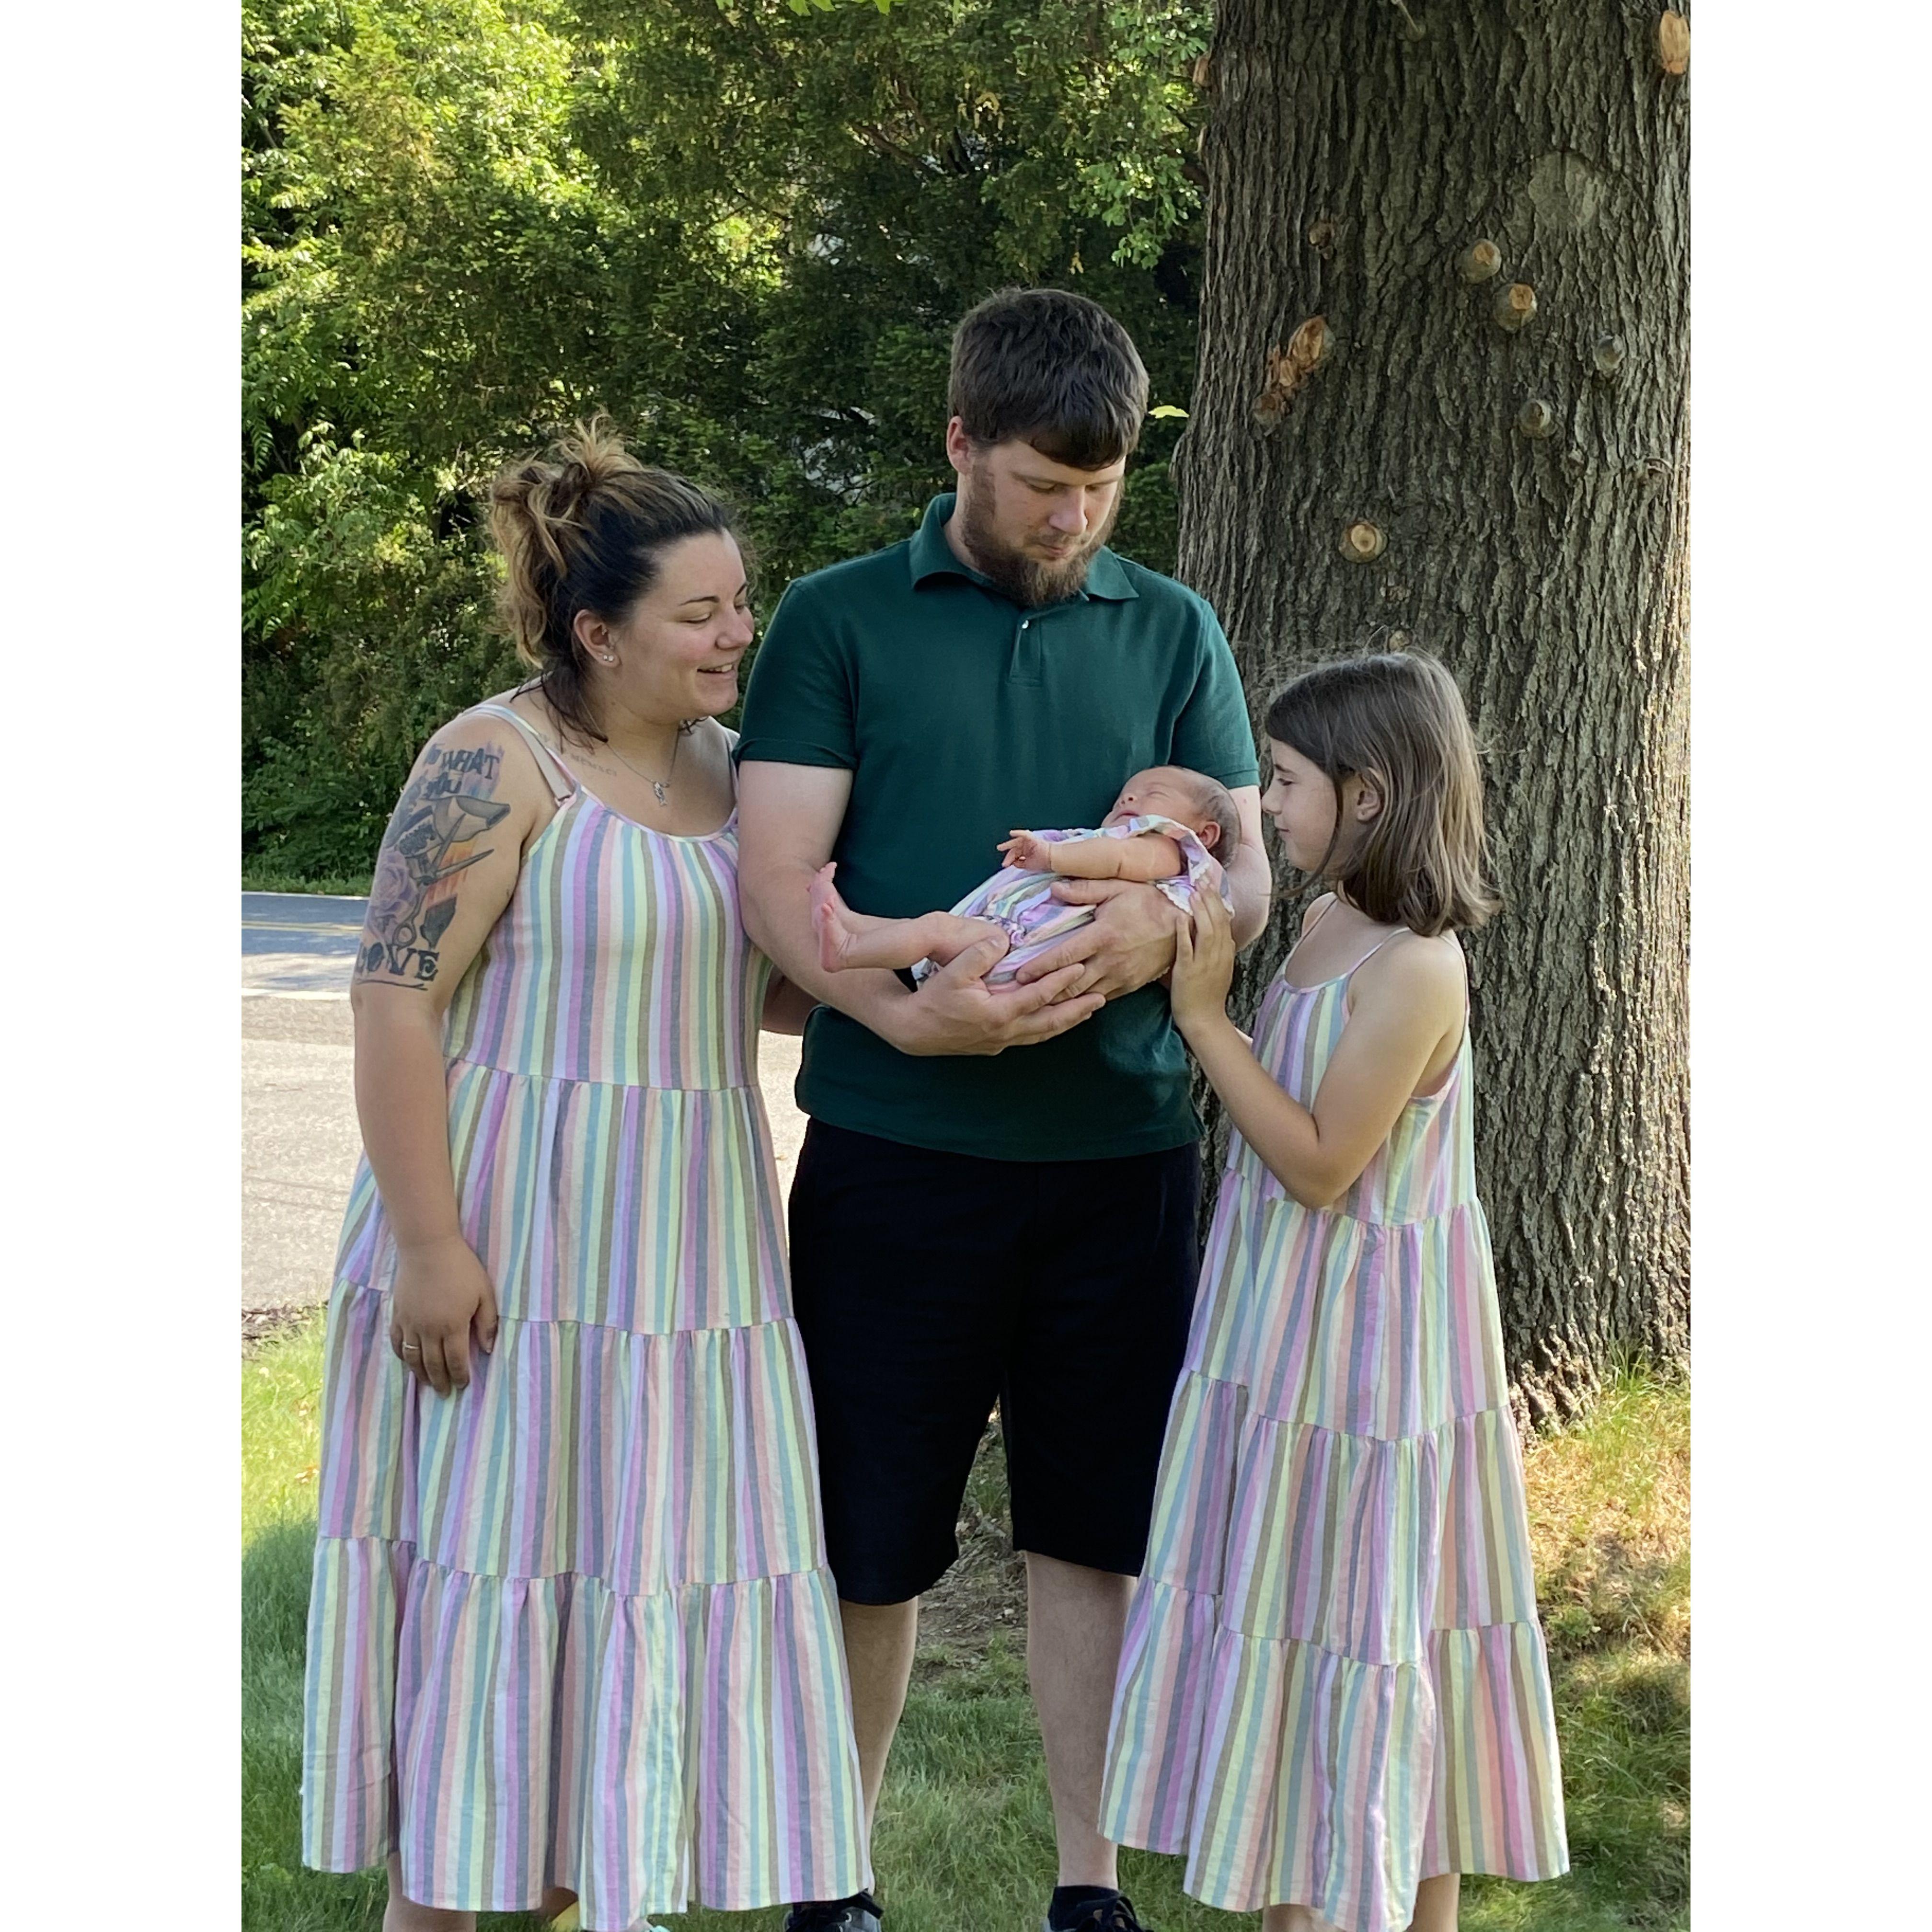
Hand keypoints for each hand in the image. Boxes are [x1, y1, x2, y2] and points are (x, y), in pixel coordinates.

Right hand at [390, 1233, 498, 1395]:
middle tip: (446, 1393)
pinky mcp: (398, 1314)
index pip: (456, 1361)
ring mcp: (410, 1323)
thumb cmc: (461, 1268)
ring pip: (413, 1358)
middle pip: (433, 1364)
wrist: (428, 1248)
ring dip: (421, 1374)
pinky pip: (396, 1342)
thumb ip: (487, 1322)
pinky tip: (408, 1361)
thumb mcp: (484, 1293)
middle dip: (441, 1381)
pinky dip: (402, 1356)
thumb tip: (488, 1349)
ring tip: (428, 1384)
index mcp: (453, 1326)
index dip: (460, 1376)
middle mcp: (429, 1330)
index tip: (463, 1385)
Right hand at [886, 931, 1104, 1055]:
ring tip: (1087, 1011)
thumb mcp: (952, 971)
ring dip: (1065, 1022)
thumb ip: (979, 954)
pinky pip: (1029, 1036)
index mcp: (999, 1014)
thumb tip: (1003, 940)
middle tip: (1101, 999)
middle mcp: (1004, 1032)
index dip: (1060, 982)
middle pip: (1050, 1022)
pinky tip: (1054, 1022)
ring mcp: (1000, 1042)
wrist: (912, 1030)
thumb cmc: (932, 998)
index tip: (1079, 968)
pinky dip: (1047, 1028)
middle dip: (1076, 1010)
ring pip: (1041, 1033)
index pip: (1038, 996)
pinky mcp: (994, 1045)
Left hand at [997, 830, 1051, 872]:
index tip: (1005, 865)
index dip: (1010, 860)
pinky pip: (1024, 834)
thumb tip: (1012, 862)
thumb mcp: (1028, 866)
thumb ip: (1019, 863)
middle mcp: (1027, 847)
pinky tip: (1011, 833)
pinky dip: (1018, 833)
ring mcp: (1029, 842)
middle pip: (1015, 849)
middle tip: (999, 851)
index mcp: (1027, 853)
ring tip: (1000, 847)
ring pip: (1017, 842)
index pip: (1016, 855)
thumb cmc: (1043, 863)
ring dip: (1008, 844)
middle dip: (1007, 853)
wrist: (1052, 860)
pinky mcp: (1032, 839)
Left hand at [1011, 877, 1180, 1000]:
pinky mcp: (1130, 986)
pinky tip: (1067, 1004)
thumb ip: (1085, 888)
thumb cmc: (1148, 902)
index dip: (1040, 967)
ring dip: (1060, 1002)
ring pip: (1084, 997)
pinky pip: (1101, 998)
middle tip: (1021, 996)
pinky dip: (1083, 1002)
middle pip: (1070, 985)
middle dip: (1044, 992)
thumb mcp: (1118, 886)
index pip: (1065, 956)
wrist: (1185, 924)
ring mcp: (1121, 977)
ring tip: (1037, 1003)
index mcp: (1103, 936)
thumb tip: (1055, 887)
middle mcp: (1110, 961)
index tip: (1020, 975)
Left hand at [1169, 885, 1237, 1035]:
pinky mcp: (1188, 972)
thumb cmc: (1208, 995)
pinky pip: (1187, 949)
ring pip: (1207, 931)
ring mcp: (1204, 963)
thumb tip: (1225, 934)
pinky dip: (1185, 932)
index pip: (1225, 920)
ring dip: (1201, 910)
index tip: (1211, 882)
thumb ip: (1222, 951)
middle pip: (1218, 921)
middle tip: (1203, 878)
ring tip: (1194, 892)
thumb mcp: (1221, 969)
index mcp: (1225, 953)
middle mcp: (1218, 955)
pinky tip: (1181, 917)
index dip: (1218, 900)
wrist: (1204, 1020)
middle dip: (1211, 898)